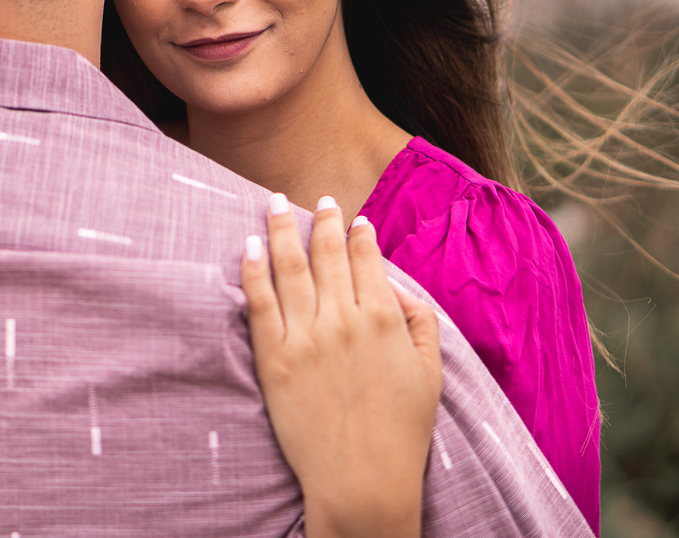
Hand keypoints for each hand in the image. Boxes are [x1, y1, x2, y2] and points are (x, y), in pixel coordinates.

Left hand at [241, 195, 441, 537]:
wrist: (361, 480)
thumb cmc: (402, 432)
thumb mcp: (430, 374)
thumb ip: (420, 323)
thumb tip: (398, 290)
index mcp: (382, 318)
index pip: (366, 259)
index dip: (358, 234)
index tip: (352, 218)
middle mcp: (342, 318)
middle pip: (326, 253)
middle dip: (322, 220)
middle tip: (317, 199)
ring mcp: (305, 336)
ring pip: (289, 267)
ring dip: (281, 229)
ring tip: (273, 202)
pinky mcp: (274, 358)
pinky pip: (259, 301)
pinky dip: (252, 268)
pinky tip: (248, 245)